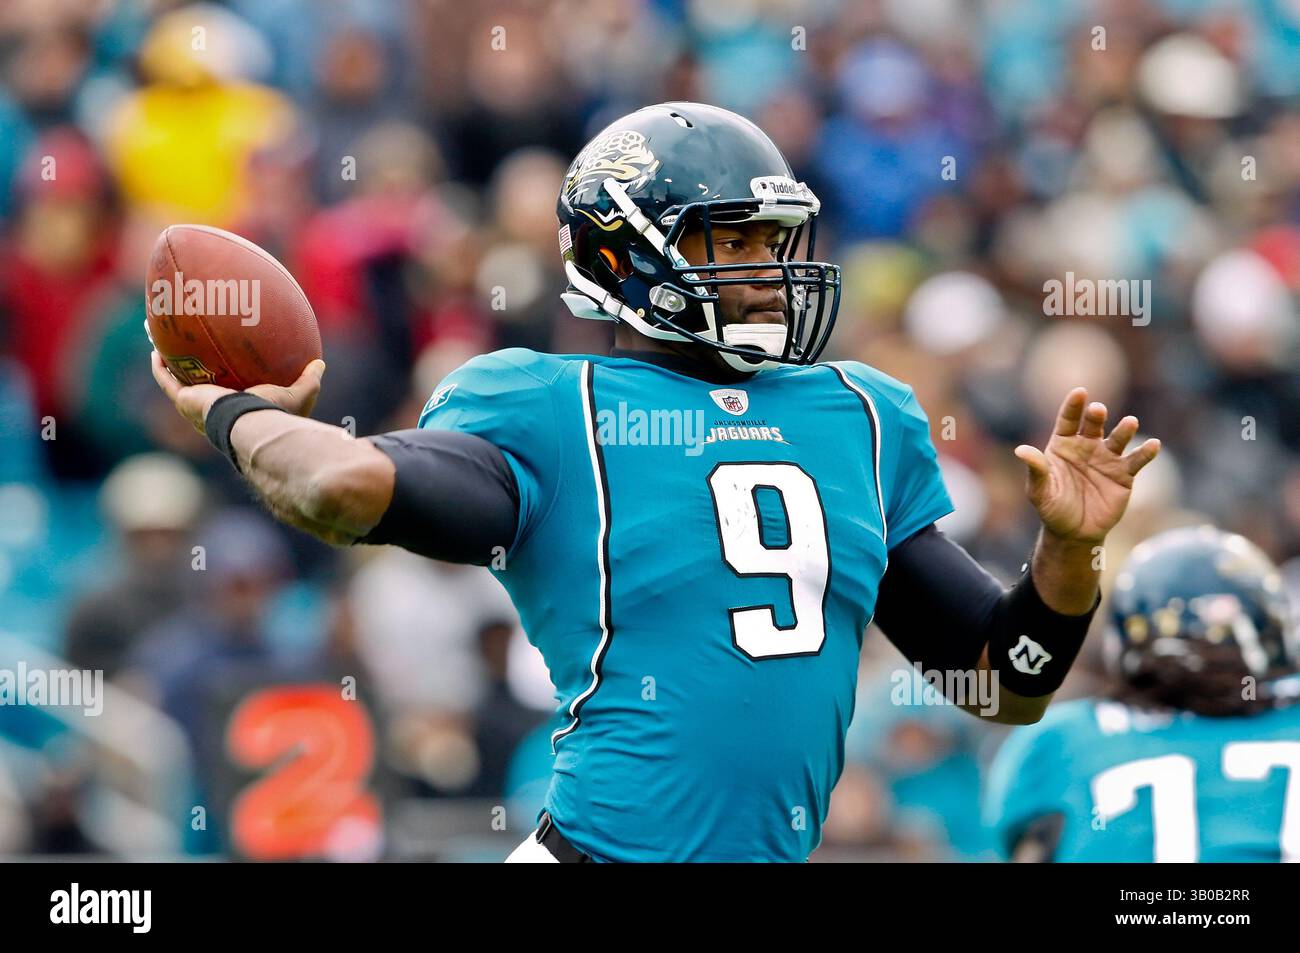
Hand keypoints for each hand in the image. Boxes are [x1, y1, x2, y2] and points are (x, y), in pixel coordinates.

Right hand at [150, 349, 325, 434]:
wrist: (253, 425)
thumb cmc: (277, 414)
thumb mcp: (300, 394)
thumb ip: (310, 379)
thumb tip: (320, 362)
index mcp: (236, 410)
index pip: (229, 395)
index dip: (223, 382)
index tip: (221, 366)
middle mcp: (212, 411)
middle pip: (197, 387)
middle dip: (190, 372)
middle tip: (186, 353)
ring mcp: (195, 408)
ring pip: (176, 381)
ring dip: (167, 364)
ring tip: (161, 344)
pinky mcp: (184, 402)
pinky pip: (167, 380)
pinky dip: (160, 366)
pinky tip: (155, 347)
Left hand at [1014, 387, 1159, 545]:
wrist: (1074, 532)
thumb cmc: (1052, 507)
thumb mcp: (1039, 490)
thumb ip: (1035, 469)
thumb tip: (1021, 450)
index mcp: (1063, 444)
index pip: (1068, 420)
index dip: (1073, 406)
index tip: (1079, 392)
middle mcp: (1087, 446)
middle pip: (1093, 425)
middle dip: (1096, 415)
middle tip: (1098, 409)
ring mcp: (1107, 458)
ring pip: (1118, 439)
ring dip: (1125, 430)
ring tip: (1130, 422)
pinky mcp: (1124, 474)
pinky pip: (1136, 461)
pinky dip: (1145, 453)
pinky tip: (1153, 445)